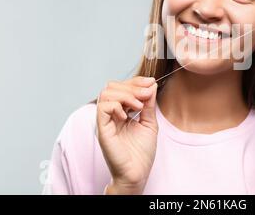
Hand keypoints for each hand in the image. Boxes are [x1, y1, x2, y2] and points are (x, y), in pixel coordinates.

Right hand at [96, 76, 157, 193]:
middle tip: (147, 93)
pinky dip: (116, 106)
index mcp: (121, 111)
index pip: (122, 87)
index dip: (136, 81)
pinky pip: (102, 107)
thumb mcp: (149, 122)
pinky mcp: (102, 128)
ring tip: (138, 106)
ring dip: (126, 95)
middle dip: (132, 86)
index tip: (151, 83)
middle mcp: (111, 114)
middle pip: (112, 86)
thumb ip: (149, 104)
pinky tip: (127, 116)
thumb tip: (151, 84)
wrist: (137, 173)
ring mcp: (105, 120)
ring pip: (106, 93)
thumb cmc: (141, 153)